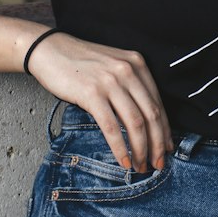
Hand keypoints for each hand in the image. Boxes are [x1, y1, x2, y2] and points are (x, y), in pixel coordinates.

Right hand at [27, 30, 173, 173]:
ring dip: (140, 150)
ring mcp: (110, 82)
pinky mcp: (92, 94)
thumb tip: (145, 122)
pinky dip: (120, 148)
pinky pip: (112, 127)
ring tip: (140, 166)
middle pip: (151, 115)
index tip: (167, 148)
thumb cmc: (81, 63)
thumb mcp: (113, 67)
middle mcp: (128, 71)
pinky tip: (123, 161)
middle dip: (158, 144)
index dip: (165, 129)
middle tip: (158, 164)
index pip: (158, 102)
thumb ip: (130, 86)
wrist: (50, 50)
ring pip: (135, 123)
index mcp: (137, 64)